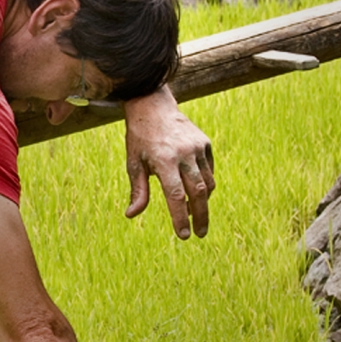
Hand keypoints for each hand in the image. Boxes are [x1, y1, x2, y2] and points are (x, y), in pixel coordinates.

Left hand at [122, 86, 213, 238]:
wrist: (153, 106)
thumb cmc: (139, 138)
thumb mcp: (133, 163)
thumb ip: (137, 190)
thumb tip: (131, 215)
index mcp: (163, 160)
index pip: (175, 195)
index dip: (180, 218)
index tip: (184, 235)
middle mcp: (184, 154)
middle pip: (198, 193)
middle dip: (201, 216)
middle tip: (200, 234)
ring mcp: (198, 147)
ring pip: (207, 183)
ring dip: (203, 201)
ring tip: (193, 213)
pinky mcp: (206, 143)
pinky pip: (209, 171)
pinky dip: (204, 184)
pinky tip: (195, 191)